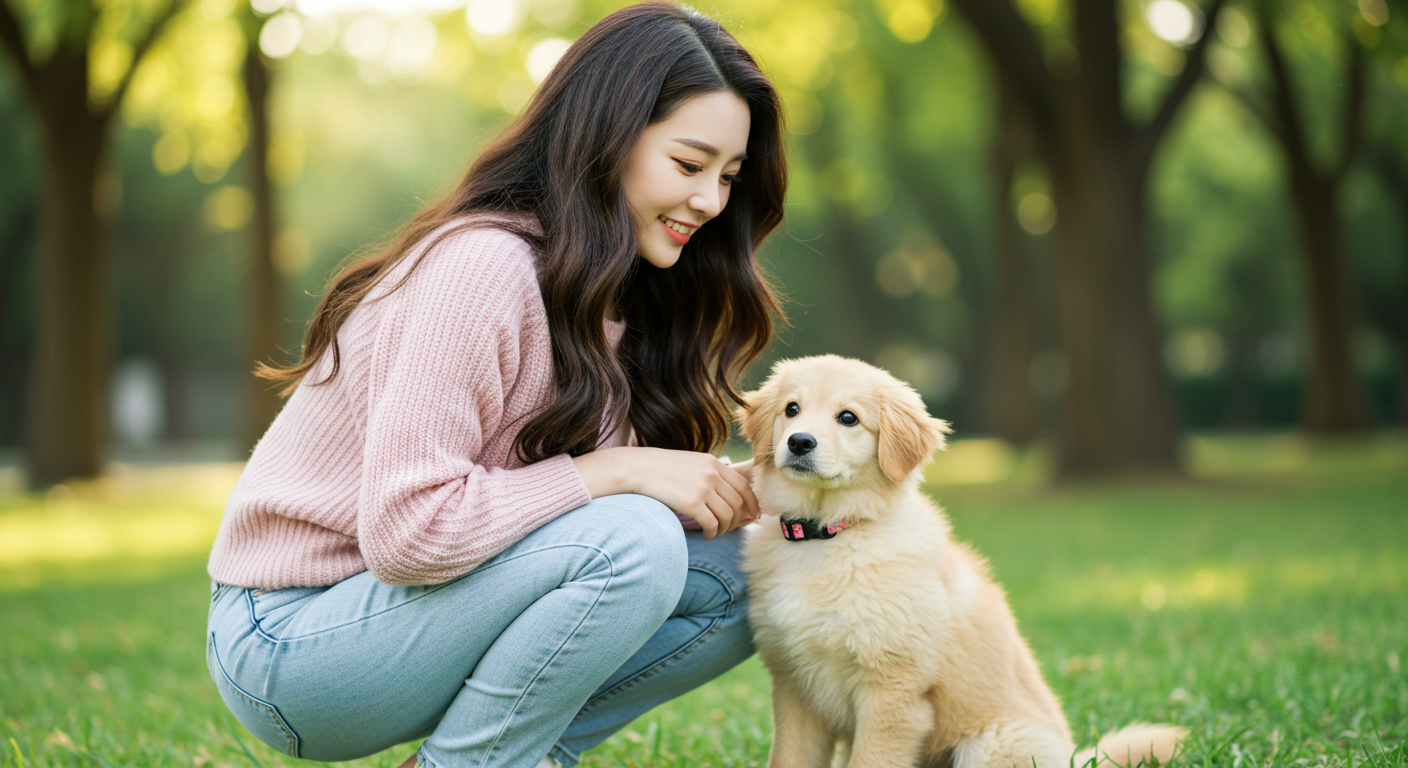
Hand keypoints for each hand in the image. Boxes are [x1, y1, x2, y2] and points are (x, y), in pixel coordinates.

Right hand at [573, 447, 759, 538]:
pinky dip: (713, 533)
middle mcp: (712, 474)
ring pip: (728, 516)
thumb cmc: (660, 470)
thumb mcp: (690, 464)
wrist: (635, 469)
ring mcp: (703, 487)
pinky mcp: (692, 502)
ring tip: (714, 532)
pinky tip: (706, 535)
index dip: (752, 503)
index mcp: (713, 463)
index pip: (744, 485)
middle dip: (737, 521)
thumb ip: (709, 476)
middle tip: (727, 529)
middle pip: (738, 504)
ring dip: (724, 529)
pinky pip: (713, 524)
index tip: (753, 516)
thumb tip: (727, 496)